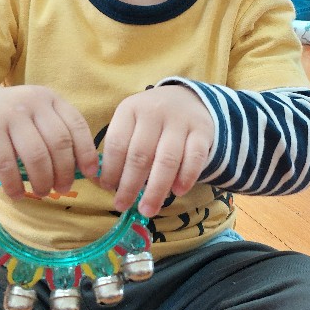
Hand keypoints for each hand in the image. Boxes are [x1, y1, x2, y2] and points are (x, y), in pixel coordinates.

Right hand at [0, 85, 98, 199]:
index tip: (91, 174)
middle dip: (65, 172)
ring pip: (36, 155)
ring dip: (42, 180)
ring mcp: (9, 115)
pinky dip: (14, 185)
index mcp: (49, 99)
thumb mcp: (36, 116)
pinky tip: (17, 194)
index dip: (86, 152)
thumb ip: (57, 133)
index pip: (76, 125)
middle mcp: (32, 102)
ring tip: (42, 191)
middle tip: (63, 188)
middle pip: (58, 143)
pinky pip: (6, 165)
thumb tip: (85, 169)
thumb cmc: (10, 120)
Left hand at [99, 85, 214, 217]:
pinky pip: (194, 158)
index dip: (110, 169)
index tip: (107, 189)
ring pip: (166, 160)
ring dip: (156, 190)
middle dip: (129, 186)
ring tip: (147, 210)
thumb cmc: (151, 120)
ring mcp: (180, 121)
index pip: (117, 143)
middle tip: (122, 206)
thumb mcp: (131, 122)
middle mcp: (154, 112)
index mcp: (130, 109)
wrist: (188, 99)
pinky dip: (186, 177)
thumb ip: (121, 148)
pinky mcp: (202, 131)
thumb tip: (108, 186)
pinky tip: (177, 193)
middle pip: (140, 155)